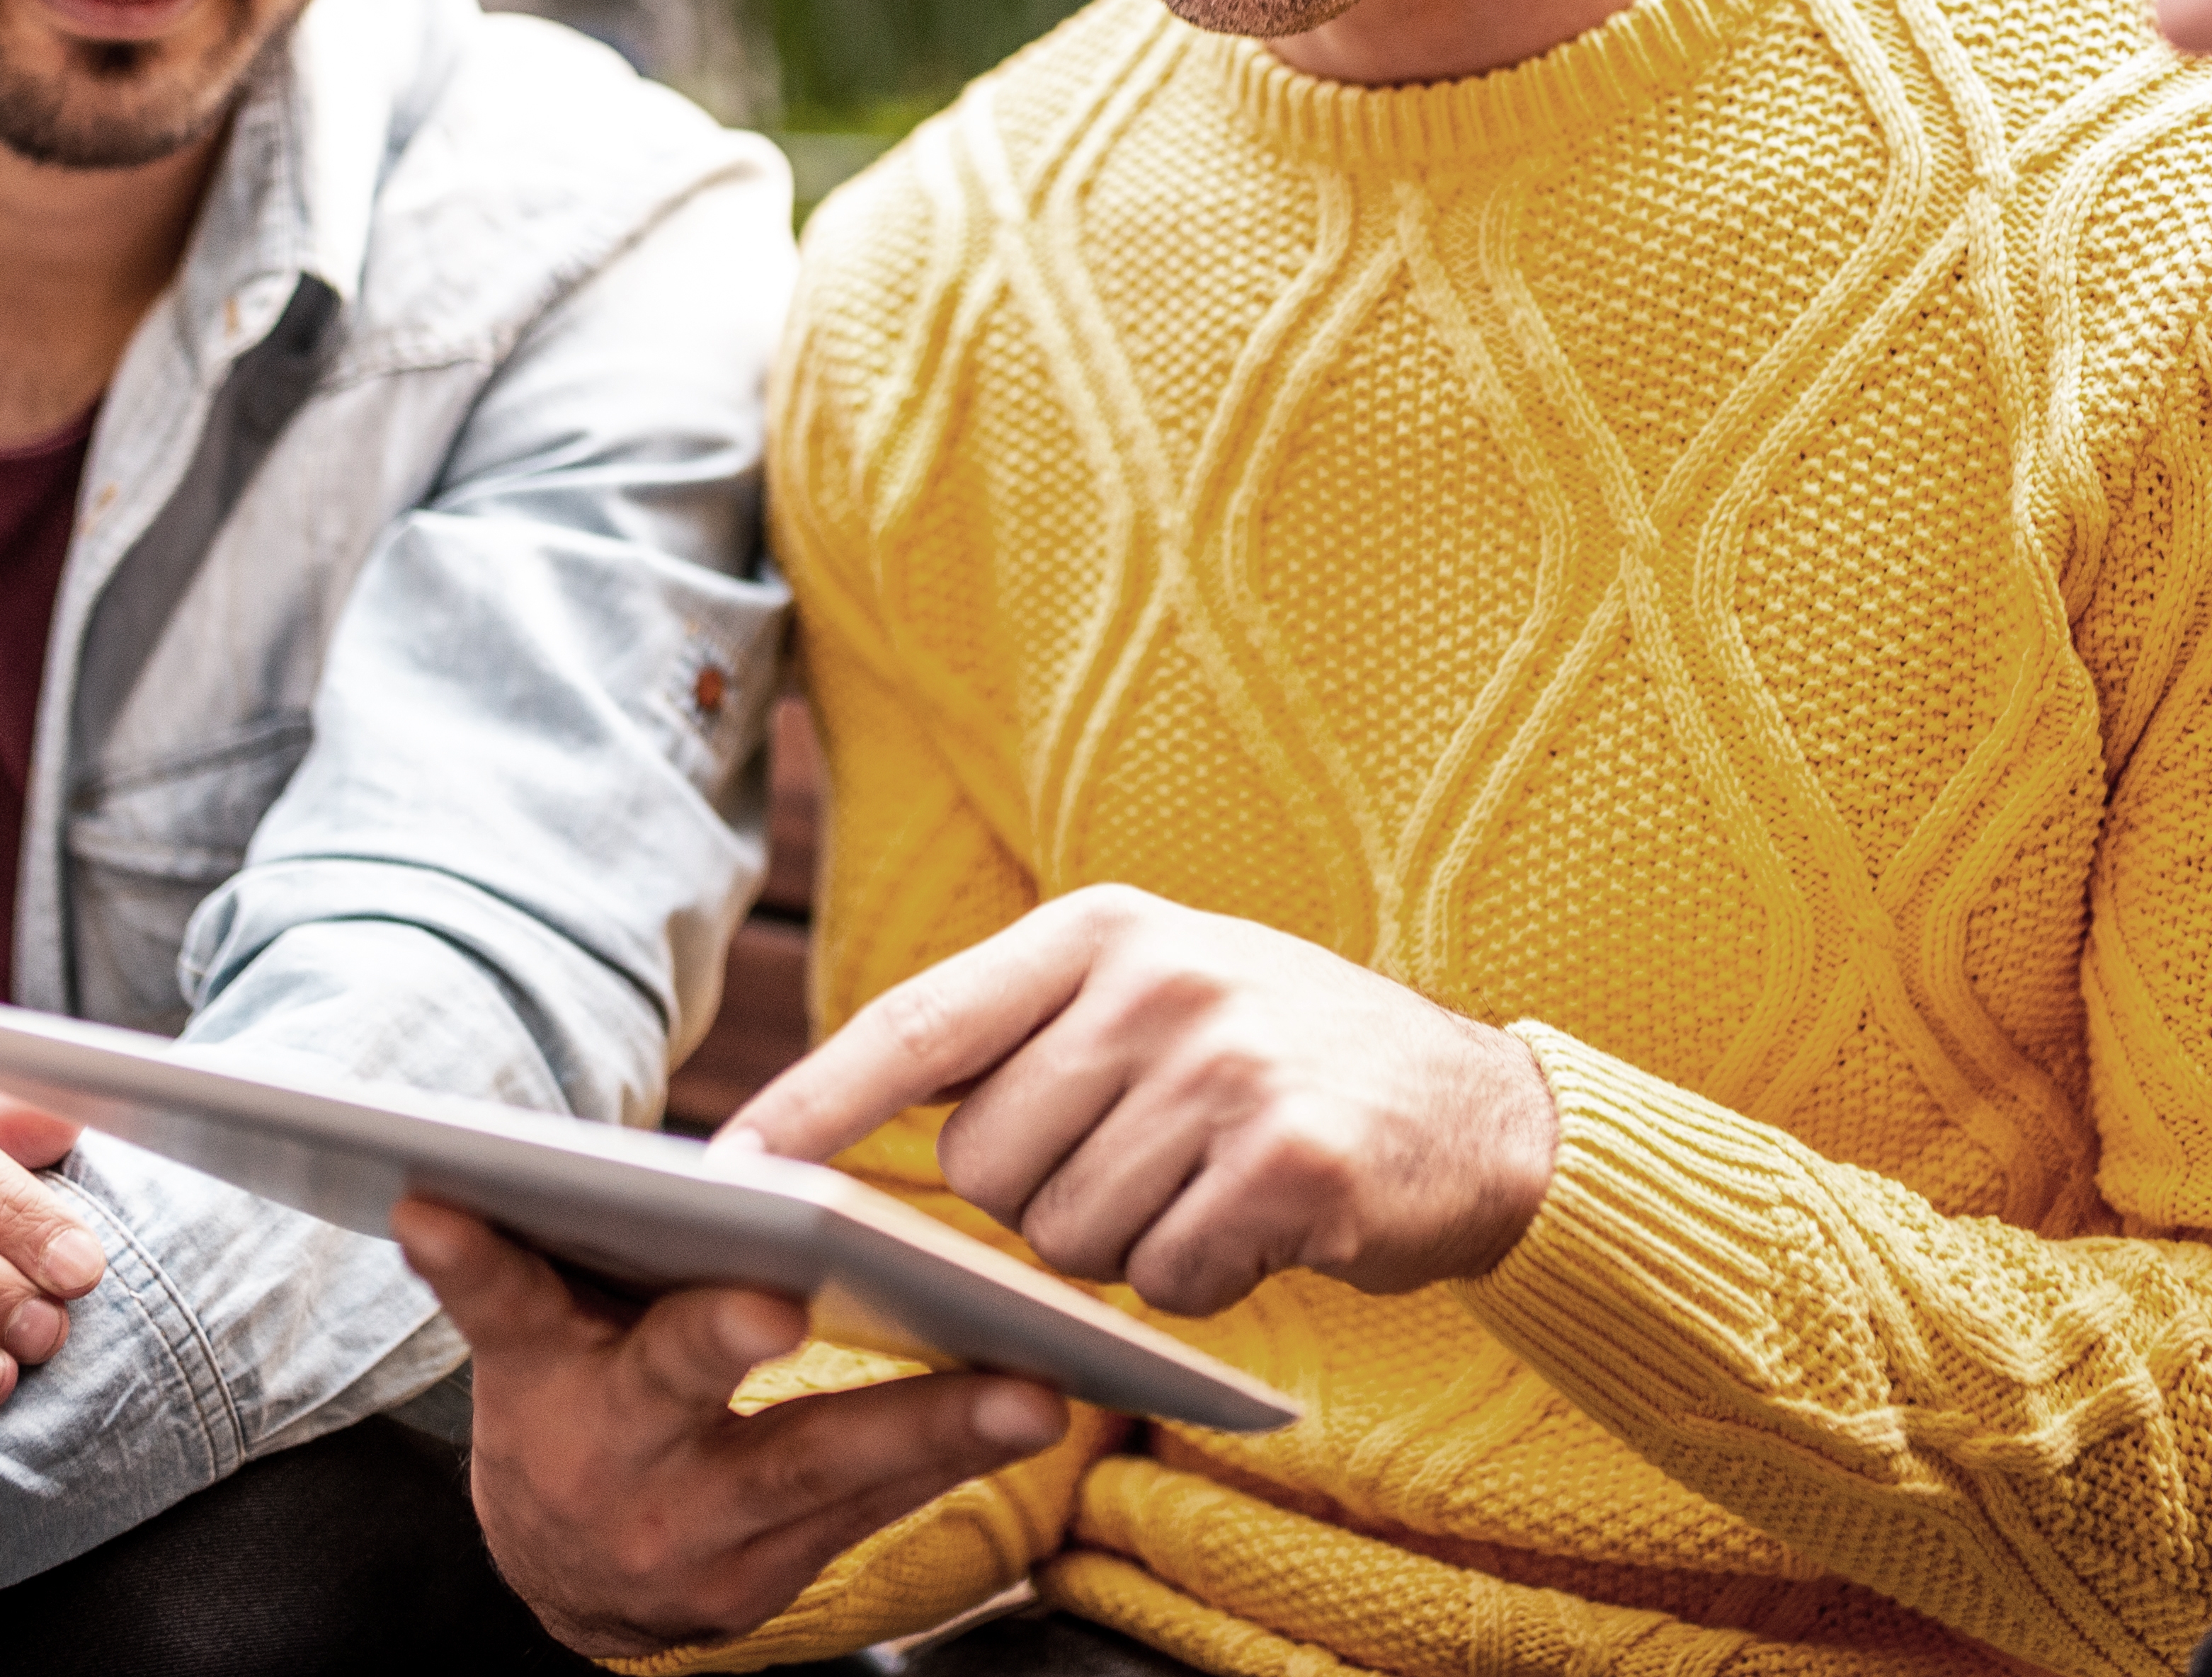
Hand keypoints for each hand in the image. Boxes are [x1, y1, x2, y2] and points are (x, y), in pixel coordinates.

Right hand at [392, 1195, 1066, 1660]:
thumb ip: (498, 1261)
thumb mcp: (523, 1334)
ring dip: (925, 1429)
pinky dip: (944, 1464)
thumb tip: (433, 1184)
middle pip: (679, 1390)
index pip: (509, 1303)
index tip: (456, 1200)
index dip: (489, 1260)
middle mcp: (609, 1469)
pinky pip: (866, 1515)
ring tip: (1027, 1386)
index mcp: (540, 1379)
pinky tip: (1025, 1410)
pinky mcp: (764, 1588)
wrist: (570, 1577)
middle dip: (733, 1343)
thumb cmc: (564, 1400)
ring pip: (814, 1472)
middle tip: (791, 1298)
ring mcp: (690, 1544)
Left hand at [721, 883, 1559, 1315]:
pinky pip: (1170, 1276)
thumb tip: (860, 1151)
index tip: (727, 1168)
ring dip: (1128, 1248)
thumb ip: (1027, 1043)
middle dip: (1040, 1204)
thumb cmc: (1284, 1063)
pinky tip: (1263, 1228)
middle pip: (988, 1165)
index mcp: (1102, 929)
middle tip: (1143, 1166)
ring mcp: (1227, 1065)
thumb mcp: (1157, 998)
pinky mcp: (1291, 1160)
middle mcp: (1158, 980)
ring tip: (1209, 1187)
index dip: (814, 1102)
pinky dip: (1203, 1282)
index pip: (916, 1021)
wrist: (1484, 1111)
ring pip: (1069, 1238)